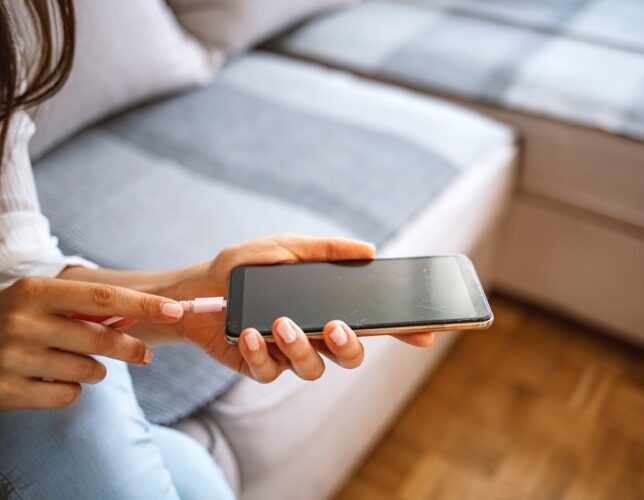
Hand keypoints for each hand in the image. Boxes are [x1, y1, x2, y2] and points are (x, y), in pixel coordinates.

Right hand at [0, 277, 183, 409]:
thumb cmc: (16, 321)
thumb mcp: (41, 302)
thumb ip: (86, 307)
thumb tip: (148, 313)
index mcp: (35, 291)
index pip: (103, 297)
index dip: (144, 305)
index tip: (176, 310)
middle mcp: (22, 321)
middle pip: (102, 338)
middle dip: (131, 348)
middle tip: (144, 354)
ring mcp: (11, 358)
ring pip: (88, 371)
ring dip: (94, 370)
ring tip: (72, 361)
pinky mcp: (6, 392)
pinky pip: (67, 396)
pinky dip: (69, 390)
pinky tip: (49, 379)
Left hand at [161, 234, 435, 382]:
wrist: (196, 286)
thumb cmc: (245, 266)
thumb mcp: (286, 247)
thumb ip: (325, 249)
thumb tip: (369, 250)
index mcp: (327, 307)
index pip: (372, 324)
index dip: (401, 332)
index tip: (425, 333)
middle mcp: (314, 334)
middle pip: (350, 356)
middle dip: (349, 346)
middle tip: (336, 327)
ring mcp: (287, 354)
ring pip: (313, 369)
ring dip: (301, 347)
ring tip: (282, 323)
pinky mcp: (258, 365)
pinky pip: (270, 371)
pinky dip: (262, 353)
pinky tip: (250, 333)